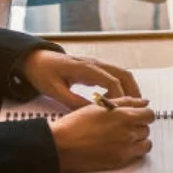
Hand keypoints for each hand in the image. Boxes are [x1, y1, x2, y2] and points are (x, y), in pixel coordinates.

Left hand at [22, 51, 140, 108]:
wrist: (35, 59)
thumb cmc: (43, 72)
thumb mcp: (54, 90)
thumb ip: (72, 101)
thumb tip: (89, 113)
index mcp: (85, 68)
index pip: (111, 81)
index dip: (119, 97)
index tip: (120, 111)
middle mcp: (94, 64)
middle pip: (123, 74)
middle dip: (133, 91)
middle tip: (137, 108)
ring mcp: (96, 64)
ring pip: (122, 74)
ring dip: (130, 88)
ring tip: (133, 105)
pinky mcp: (95, 68)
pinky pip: (115, 75)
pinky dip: (123, 86)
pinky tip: (119, 99)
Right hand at [51, 97, 155, 172]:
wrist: (61, 146)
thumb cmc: (76, 124)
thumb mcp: (99, 106)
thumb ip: (124, 102)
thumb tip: (143, 102)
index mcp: (124, 116)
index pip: (149, 114)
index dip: (143, 114)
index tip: (137, 115)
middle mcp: (128, 132)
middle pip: (147, 128)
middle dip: (139, 126)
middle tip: (124, 126)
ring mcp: (125, 148)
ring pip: (145, 143)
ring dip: (138, 139)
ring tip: (124, 137)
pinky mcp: (120, 161)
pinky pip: (137, 155)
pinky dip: (133, 151)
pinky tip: (121, 147)